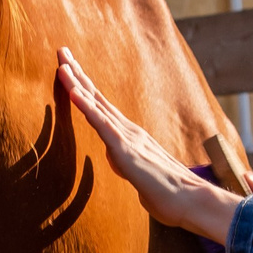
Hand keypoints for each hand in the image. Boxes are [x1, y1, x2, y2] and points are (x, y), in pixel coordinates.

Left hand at [57, 48, 242, 244]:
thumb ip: (125, 163)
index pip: (101, 106)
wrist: (191, 201)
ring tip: (61, 64)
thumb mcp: (138, 175)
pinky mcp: (126, 150)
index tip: (68, 68)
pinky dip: (86, 108)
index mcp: (129, 136)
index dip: (83, 87)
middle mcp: (128, 130)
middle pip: (96, 98)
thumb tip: (115, 157)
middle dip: (77, 74)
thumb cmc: (168, 193)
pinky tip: (73, 92)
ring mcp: (127, 138)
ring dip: (77, 84)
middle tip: (61, 51)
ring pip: (97, 106)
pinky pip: (102, 125)